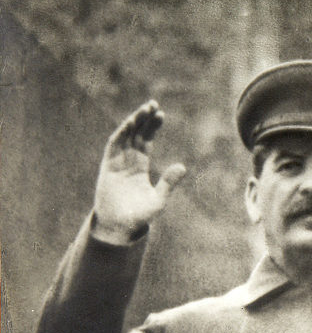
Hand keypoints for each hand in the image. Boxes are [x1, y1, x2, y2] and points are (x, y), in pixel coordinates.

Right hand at [91, 101, 186, 244]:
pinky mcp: (107, 168)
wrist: (119, 228)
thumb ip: (169, 182)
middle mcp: (128, 162)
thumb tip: (183, 166)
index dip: (152, 127)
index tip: (161, 114)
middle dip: (144, 119)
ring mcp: (117, 163)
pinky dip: (121, 134)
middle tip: (153, 104)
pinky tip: (130, 123)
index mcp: (140, 167)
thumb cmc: (139, 216)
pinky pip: (113, 147)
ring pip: (125, 137)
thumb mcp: (159, 198)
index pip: (146, 141)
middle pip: (136, 135)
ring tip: (145, 109)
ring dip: (133, 122)